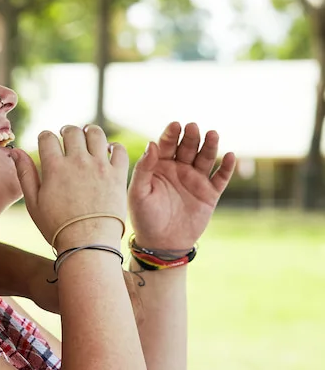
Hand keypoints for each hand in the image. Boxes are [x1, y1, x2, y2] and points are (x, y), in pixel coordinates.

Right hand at [11, 125, 128, 249]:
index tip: (46, 142)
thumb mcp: (33, 203)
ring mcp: (100, 167)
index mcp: (54, 168)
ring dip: (89, 132)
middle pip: (72, 131)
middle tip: (66, 136)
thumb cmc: (57, 227)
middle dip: (66, 131)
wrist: (88, 243)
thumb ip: (25, 173)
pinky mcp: (117, 175)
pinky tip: (107, 151)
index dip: (45, 137)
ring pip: (96, 134)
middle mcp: (78, 162)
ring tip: (87, 136)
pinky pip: (118, 150)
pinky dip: (112, 146)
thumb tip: (15, 151)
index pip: (47, 137)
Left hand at [129, 122, 235, 249]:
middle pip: (188, 147)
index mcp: (159, 166)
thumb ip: (144, 169)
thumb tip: (151, 144)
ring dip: (210, 146)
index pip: (166, 145)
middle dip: (191, 136)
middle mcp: (179, 169)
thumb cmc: (144, 217)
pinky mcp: (210, 193)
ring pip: (205, 158)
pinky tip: (230, 156)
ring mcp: (196, 180)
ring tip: (212, 134)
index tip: (175, 125)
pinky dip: (226, 167)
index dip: (171, 134)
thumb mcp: (139, 193)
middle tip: (193, 127)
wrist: (161, 244)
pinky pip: (221, 178)